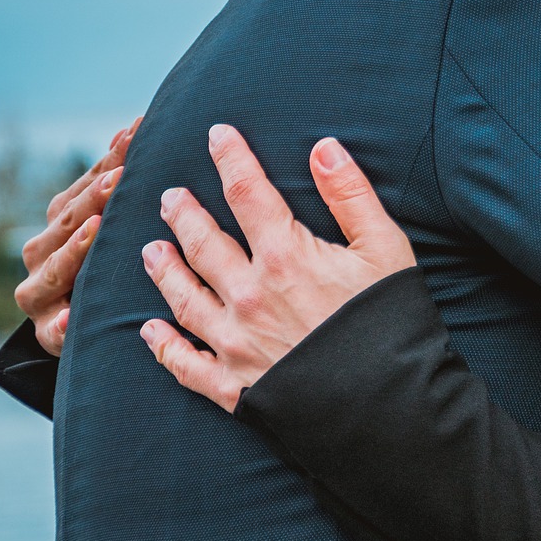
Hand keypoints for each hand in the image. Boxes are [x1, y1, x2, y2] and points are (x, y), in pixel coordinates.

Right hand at [15, 117, 139, 355]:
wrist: (74, 328)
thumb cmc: (100, 264)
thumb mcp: (106, 224)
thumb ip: (114, 183)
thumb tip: (130, 128)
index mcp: (58, 222)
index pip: (83, 187)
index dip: (109, 161)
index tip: (135, 134)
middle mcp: (41, 253)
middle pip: (67, 221)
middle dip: (93, 198)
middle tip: (119, 178)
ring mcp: (39, 293)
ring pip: (55, 269)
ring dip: (74, 250)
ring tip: (94, 230)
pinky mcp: (46, 333)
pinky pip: (52, 330)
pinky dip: (60, 324)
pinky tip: (70, 318)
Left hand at [140, 124, 416, 411]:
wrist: (386, 407)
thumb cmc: (391, 322)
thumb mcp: (386, 248)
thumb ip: (351, 195)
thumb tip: (324, 147)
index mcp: (284, 255)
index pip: (247, 192)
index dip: (231, 157)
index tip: (217, 134)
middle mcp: (248, 295)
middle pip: (203, 242)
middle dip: (184, 214)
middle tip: (169, 197)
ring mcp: (235, 343)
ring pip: (184, 298)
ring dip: (164, 271)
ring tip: (150, 251)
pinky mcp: (234, 386)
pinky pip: (186, 364)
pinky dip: (163, 347)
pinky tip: (149, 331)